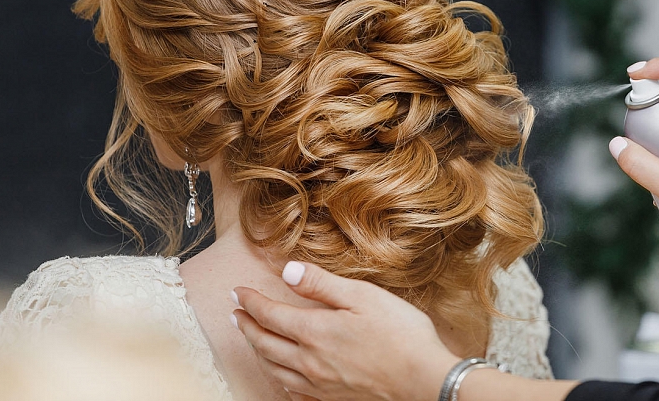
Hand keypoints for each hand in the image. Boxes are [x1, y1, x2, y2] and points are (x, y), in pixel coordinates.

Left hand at [232, 262, 459, 400]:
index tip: (238, 292)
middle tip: (236, 314)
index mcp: (314, 331)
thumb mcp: (363, 296)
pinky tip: (281, 375)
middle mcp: (309, 361)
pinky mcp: (331, 398)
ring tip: (251, 339)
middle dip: (246, 327)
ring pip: (274, 369)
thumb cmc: (400, 334)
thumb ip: (321, 284)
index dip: (250, 302)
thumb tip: (287, 270)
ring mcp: (319, 384)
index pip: (270, 314)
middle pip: (265, 344)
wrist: (423, 379)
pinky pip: (292, 391)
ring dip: (257, 352)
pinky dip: (279, 379)